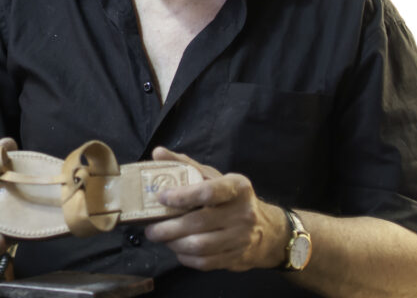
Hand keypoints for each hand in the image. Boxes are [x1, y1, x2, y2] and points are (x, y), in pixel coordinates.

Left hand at [143, 147, 286, 271]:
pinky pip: (205, 263)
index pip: (208, 192)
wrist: (266, 230)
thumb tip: (157, 153)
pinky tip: (177, 250)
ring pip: (200, 246)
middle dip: (168, 228)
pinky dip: (186, 258)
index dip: (182, 196)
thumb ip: (185, 165)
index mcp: (237, 188)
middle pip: (198, 223)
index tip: (160, 197)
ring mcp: (241, 238)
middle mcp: (242, 213)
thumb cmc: (231, 199)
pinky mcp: (237, 258)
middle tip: (150, 229)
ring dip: (174, 244)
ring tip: (161, 239)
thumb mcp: (214, 176)